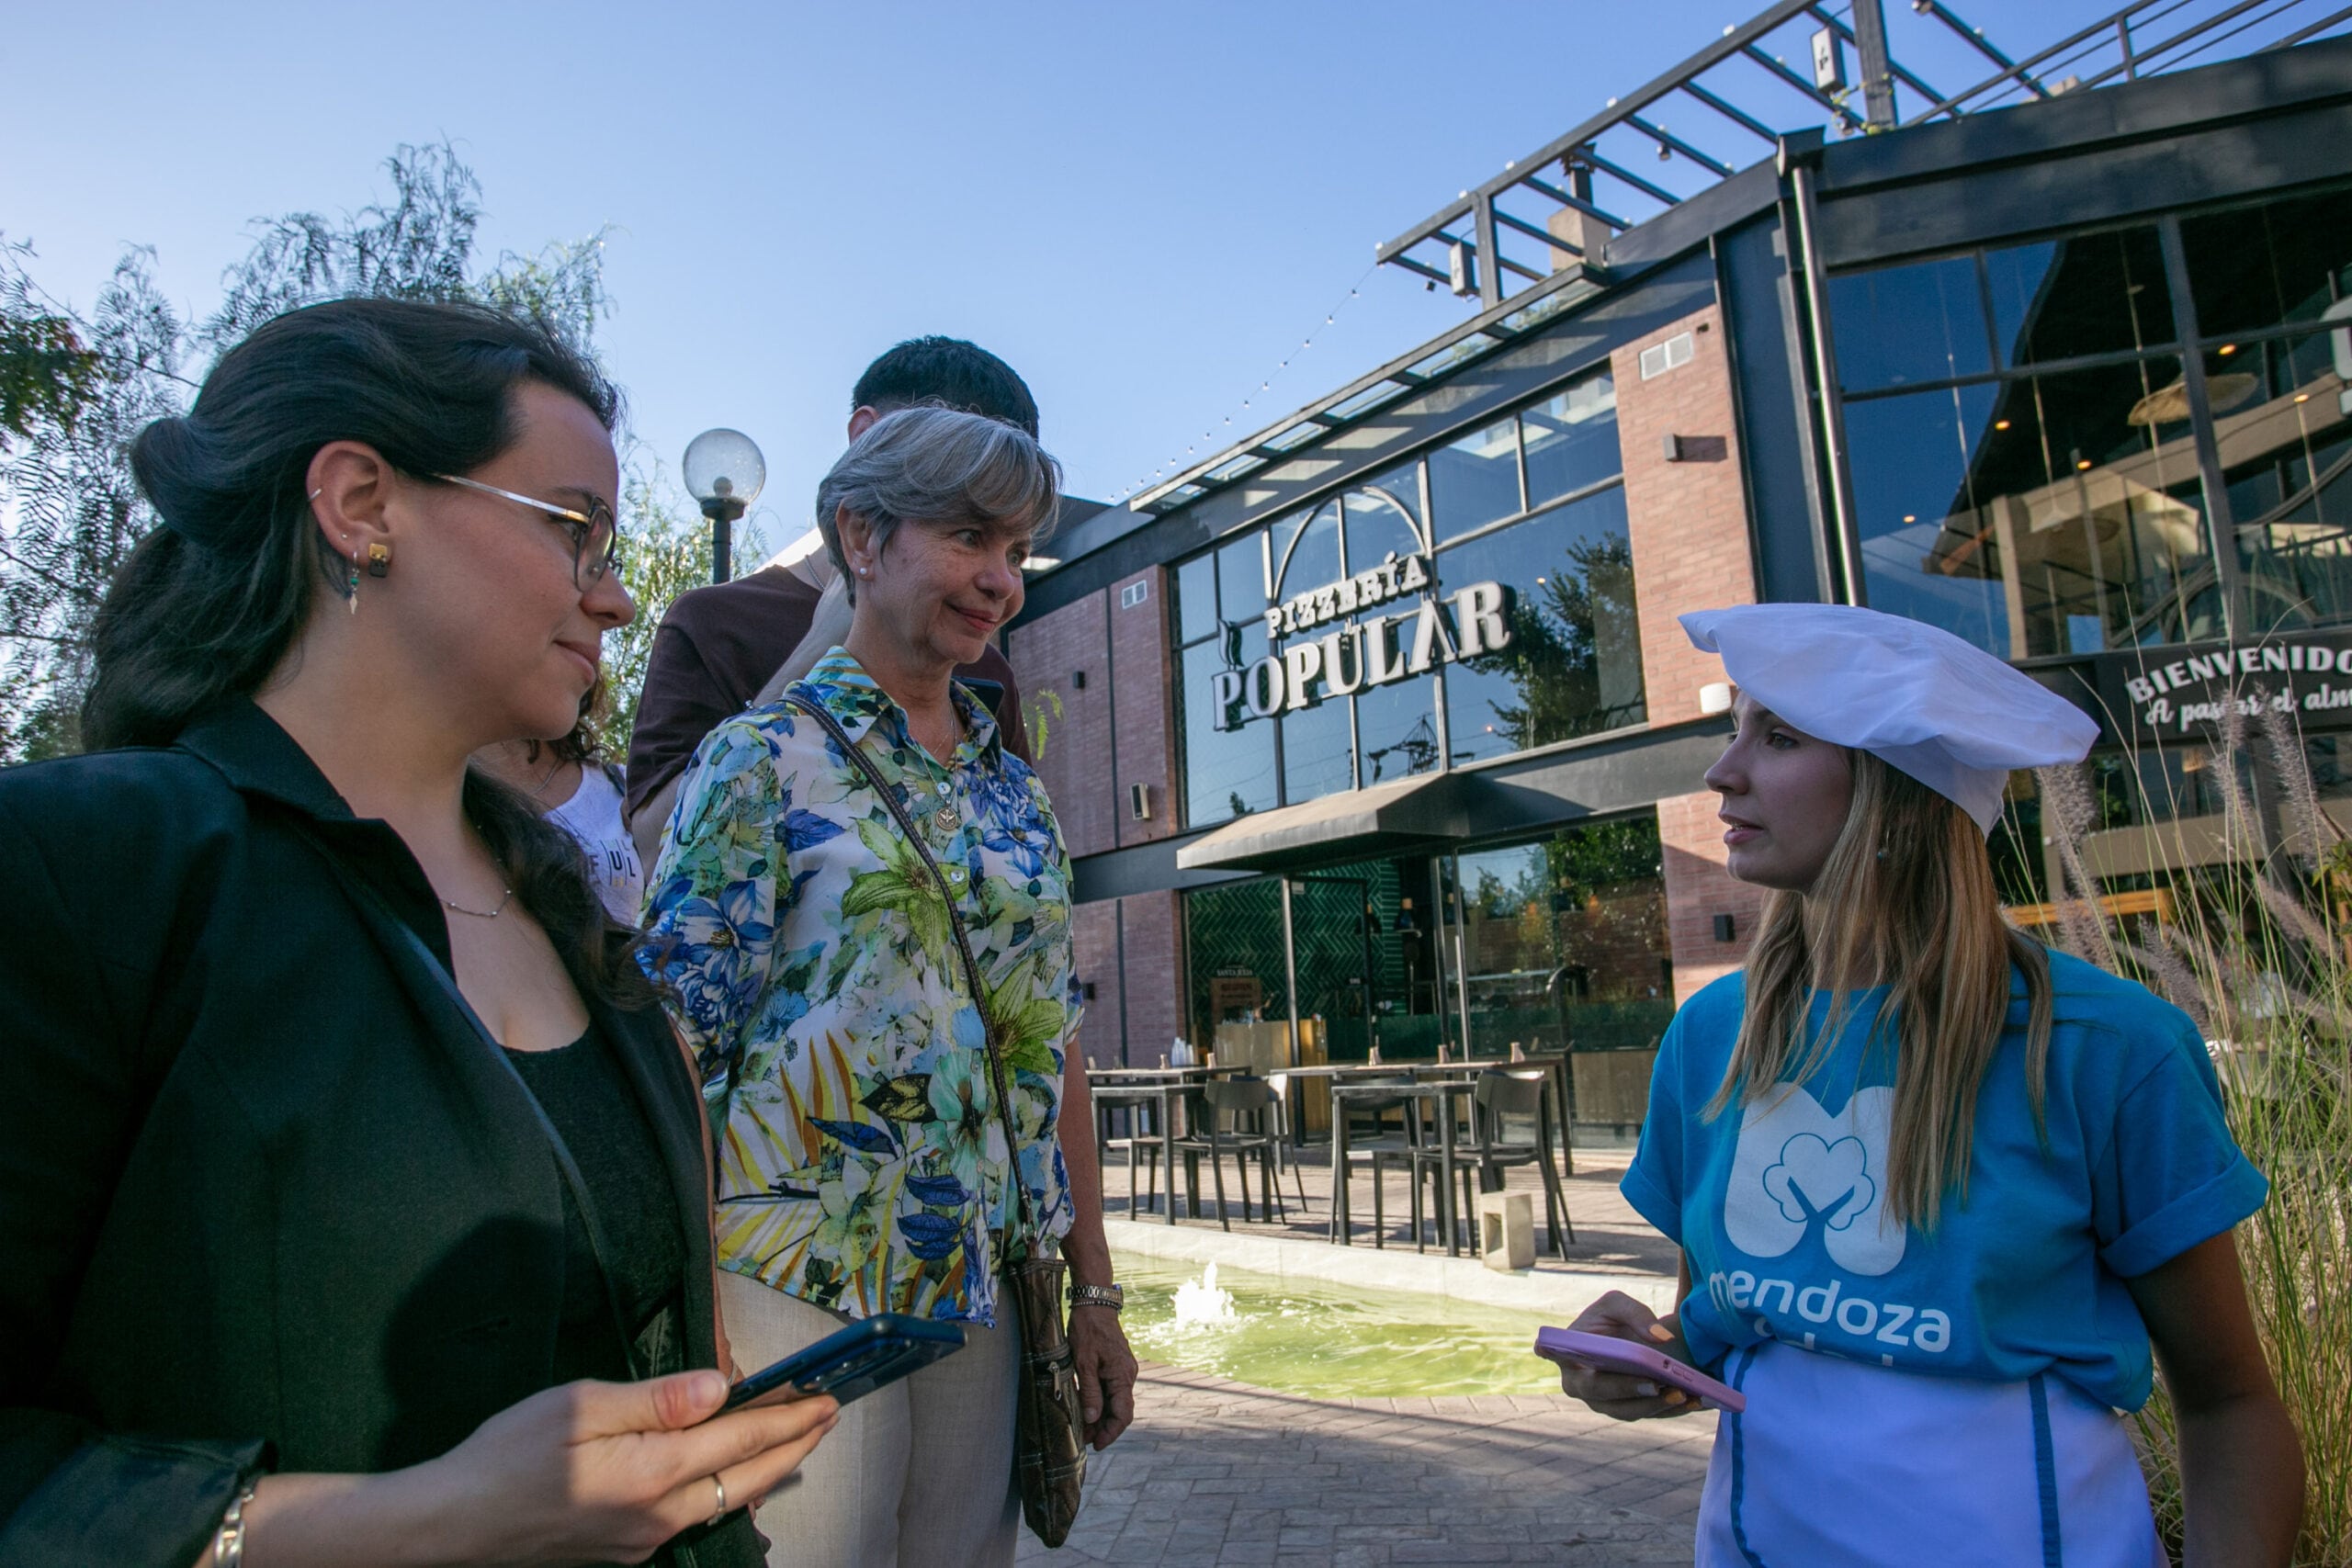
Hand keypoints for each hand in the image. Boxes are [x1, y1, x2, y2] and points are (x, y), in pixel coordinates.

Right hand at [421, 1369, 837, 1564]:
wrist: (452, 1527)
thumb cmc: (507, 1457)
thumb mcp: (580, 1407)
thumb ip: (656, 1399)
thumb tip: (720, 1387)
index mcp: (653, 1474)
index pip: (741, 1439)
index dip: (788, 1417)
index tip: (824, 1397)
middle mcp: (659, 1516)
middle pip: (748, 1477)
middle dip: (794, 1445)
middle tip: (828, 1416)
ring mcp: (642, 1540)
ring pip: (724, 1500)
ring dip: (764, 1467)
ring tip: (792, 1440)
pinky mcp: (624, 1550)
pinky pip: (692, 1515)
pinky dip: (724, 1486)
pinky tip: (726, 1470)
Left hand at [1068, 1306, 1137, 1449]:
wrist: (1095, 1303)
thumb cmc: (1088, 1329)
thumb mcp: (1083, 1362)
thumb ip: (1089, 1391)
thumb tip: (1091, 1418)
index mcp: (1122, 1375)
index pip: (1123, 1414)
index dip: (1110, 1433)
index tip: (1096, 1445)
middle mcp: (1128, 1374)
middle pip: (1120, 1410)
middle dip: (1104, 1428)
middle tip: (1085, 1440)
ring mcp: (1124, 1369)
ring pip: (1116, 1401)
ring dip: (1101, 1416)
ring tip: (1083, 1427)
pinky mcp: (1117, 1365)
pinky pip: (1112, 1389)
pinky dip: (1101, 1402)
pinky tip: (1087, 1407)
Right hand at [1542, 1291, 1703, 1422]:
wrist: (1626, 1337)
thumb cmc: (1611, 1319)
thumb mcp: (1617, 1304)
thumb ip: (1635, 1313)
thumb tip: (1660, 1338)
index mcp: (1564, 1355)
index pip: (1556, 1360)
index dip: (1564, 1361)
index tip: (1589, 1366)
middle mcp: (1578, 1386)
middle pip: (1602, 1394)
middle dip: (1632, 1391)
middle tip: (1658, 1385)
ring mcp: (1602, 1404)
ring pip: (1628, 1411)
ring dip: (1657, 1406)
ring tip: (1684, 1394)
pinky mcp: (1627, 1412)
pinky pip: (1648, 1415)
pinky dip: (1671, 1409)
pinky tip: (1694, 1401)